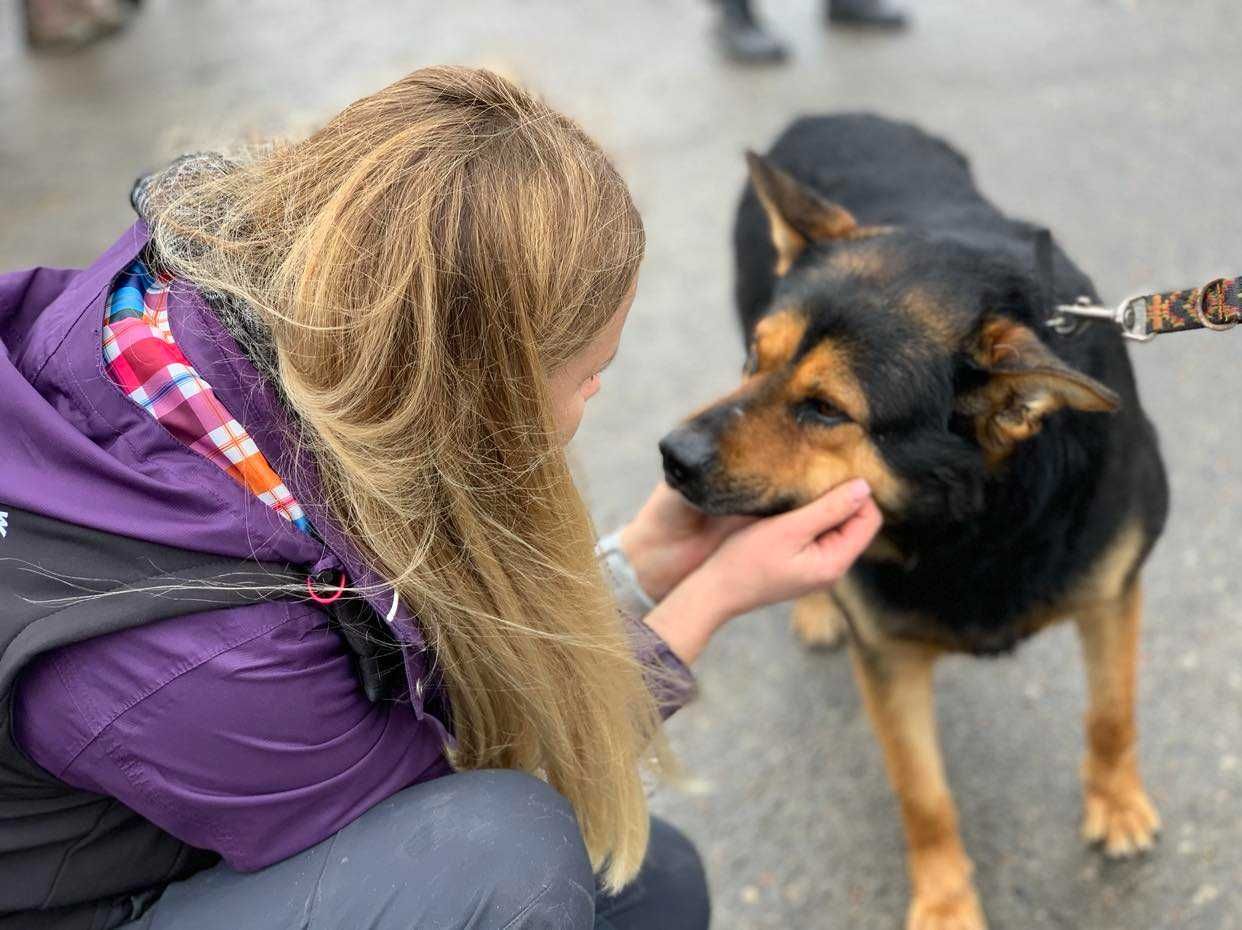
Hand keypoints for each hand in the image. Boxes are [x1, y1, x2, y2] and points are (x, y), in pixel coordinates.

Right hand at [643, 479, 880, 663]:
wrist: (716, 591)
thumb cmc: (746, 560)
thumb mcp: (788, 528)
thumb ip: (828, 509)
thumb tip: (864, 487)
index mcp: (835, 563)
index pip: (869, 520)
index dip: (857, 493)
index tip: (832, 474)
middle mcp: (833, 569)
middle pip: (856, 524)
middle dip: (841, 499)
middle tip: (815, 479)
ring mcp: (818, 569)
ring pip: (837, 528)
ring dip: (824, 508)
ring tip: (801, 493)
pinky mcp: (803, 566)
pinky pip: (819, 536)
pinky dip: (811, 519)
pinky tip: (792, 510)